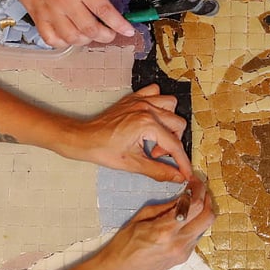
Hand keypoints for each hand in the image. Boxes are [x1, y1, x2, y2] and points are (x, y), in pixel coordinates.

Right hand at [0, 0, 134, 46]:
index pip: (104, 10)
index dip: (119, 24)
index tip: (129, 30)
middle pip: (90, 29)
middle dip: (107, 36)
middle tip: (111, 33)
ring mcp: (49, 10)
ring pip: (72, 38)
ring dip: (87, 40)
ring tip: (91, 32)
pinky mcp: (36, 16)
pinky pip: (52, 40)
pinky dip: (65, 42)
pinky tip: (71, 34)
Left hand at [56, 84, 191, 181]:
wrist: (83, 139)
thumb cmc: (103, 151)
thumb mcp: (133, 164)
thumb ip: (159, 170)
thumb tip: (178, 177)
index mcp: (146, 124)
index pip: (174, 144)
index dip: (182, 161)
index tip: (186, 173)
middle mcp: (146, 108)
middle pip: (178, 123)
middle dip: (172, 143)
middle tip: (156, 154)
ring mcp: (140, 100)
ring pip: (171, 105)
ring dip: (169, 122)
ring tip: (156, 136)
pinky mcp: (134, 98)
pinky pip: (156, 92)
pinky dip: (159, 104)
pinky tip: (151, 118)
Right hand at [86, 179, 214, 269]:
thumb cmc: (122, 245)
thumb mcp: (140, 219)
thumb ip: (164, 207)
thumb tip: (183, 196)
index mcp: (165, 231)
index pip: (194, 206)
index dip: (198, 189)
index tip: (194, 181)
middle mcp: (178, 243)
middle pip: (208, 217)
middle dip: (207, 199)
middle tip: (199, 189)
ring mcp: (183, 253)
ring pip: (205, 227)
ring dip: (203, 212)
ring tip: (193, 201)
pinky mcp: (183, 259)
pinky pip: (196, 236)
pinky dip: (195, 224)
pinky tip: (185, 219)